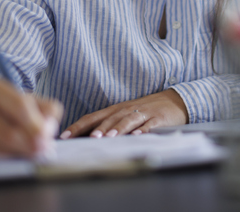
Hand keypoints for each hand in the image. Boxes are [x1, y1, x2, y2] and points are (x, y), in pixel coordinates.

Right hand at [0, 78, 63, 159]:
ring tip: (27, 154)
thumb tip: (49, 130)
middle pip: (8, 132)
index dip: (36, 125)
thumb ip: (45, 109)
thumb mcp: (22, 100)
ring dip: (17, 155)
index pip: (20, 106)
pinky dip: (2, 161)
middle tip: (41, 151)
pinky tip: (8, 156)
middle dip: (29, 145)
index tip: (47, 139)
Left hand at [61, 89, 188, 137]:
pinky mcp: (158, 119)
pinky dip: (143, 130)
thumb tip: (84, 138)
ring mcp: (143, 114)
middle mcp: (127, 110)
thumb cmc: (145, 110)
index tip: (65, 136)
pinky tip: (137, 136)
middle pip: (110, 119)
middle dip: (99, 129)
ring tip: (109, 137)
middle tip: (89, 138)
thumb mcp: (125, 114)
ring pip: (128, 121)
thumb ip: (107, 124)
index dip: (79, 126)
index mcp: (116, 110)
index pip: (93, 117)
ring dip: (118, 129)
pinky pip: (149, 125)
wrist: (174, 101)